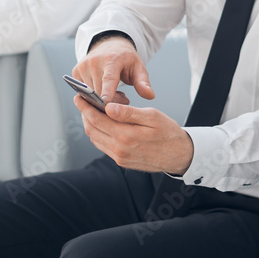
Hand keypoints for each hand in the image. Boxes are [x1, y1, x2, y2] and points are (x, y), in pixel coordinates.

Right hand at [73, 36, 153, 105]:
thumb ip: (143, 82)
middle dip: (111, 102)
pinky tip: (103, 90)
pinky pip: (83, 92)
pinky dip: (93, 96)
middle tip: (124, 99)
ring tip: (115, 92)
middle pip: (99, 92)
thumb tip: (150, 96)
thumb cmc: (125, 59)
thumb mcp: (138, 68)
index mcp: (112, 60)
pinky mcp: (76, 72)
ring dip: (102, 99)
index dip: (107, 93)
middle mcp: (94, 61)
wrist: (109, 45)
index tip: (106, 104)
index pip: (108, 79)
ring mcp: (83, 66)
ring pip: (90, 94)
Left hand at [74, 97, 193, 174]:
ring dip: (89, 124)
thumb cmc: (168, 132)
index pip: (97, 119)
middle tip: (81, 101)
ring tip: (89, 110)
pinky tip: (101, 124)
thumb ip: (129, 112)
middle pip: (92, 129)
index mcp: (126, 136)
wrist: (179, 155)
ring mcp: (119, 157)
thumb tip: (108, 107)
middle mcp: (119, 149)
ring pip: (95, 138)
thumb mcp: (152, 116)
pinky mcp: (121, 161)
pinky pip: (102, 145)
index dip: (85, 107)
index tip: (79, 96)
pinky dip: (97, 133)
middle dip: (84, 114)